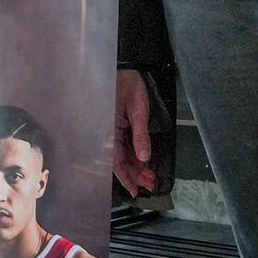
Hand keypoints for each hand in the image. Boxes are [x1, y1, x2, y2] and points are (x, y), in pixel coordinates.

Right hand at [113, 69, 154, 195]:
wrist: (124, 66)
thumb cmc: (128, 83)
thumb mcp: (137, 108)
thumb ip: (140, 134)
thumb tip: (144, 157)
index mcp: (108, 129)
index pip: (115, 160)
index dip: (125, 177)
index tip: (135, 191)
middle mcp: (108, 132)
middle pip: (120, 160)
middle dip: (135, 174)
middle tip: (150, 184)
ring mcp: (112, 129)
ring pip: (123, 155)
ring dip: (136, 167)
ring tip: (150, 177)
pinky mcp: (117, 126)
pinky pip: (124, 145)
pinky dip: (134, 155)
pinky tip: (143, 163)